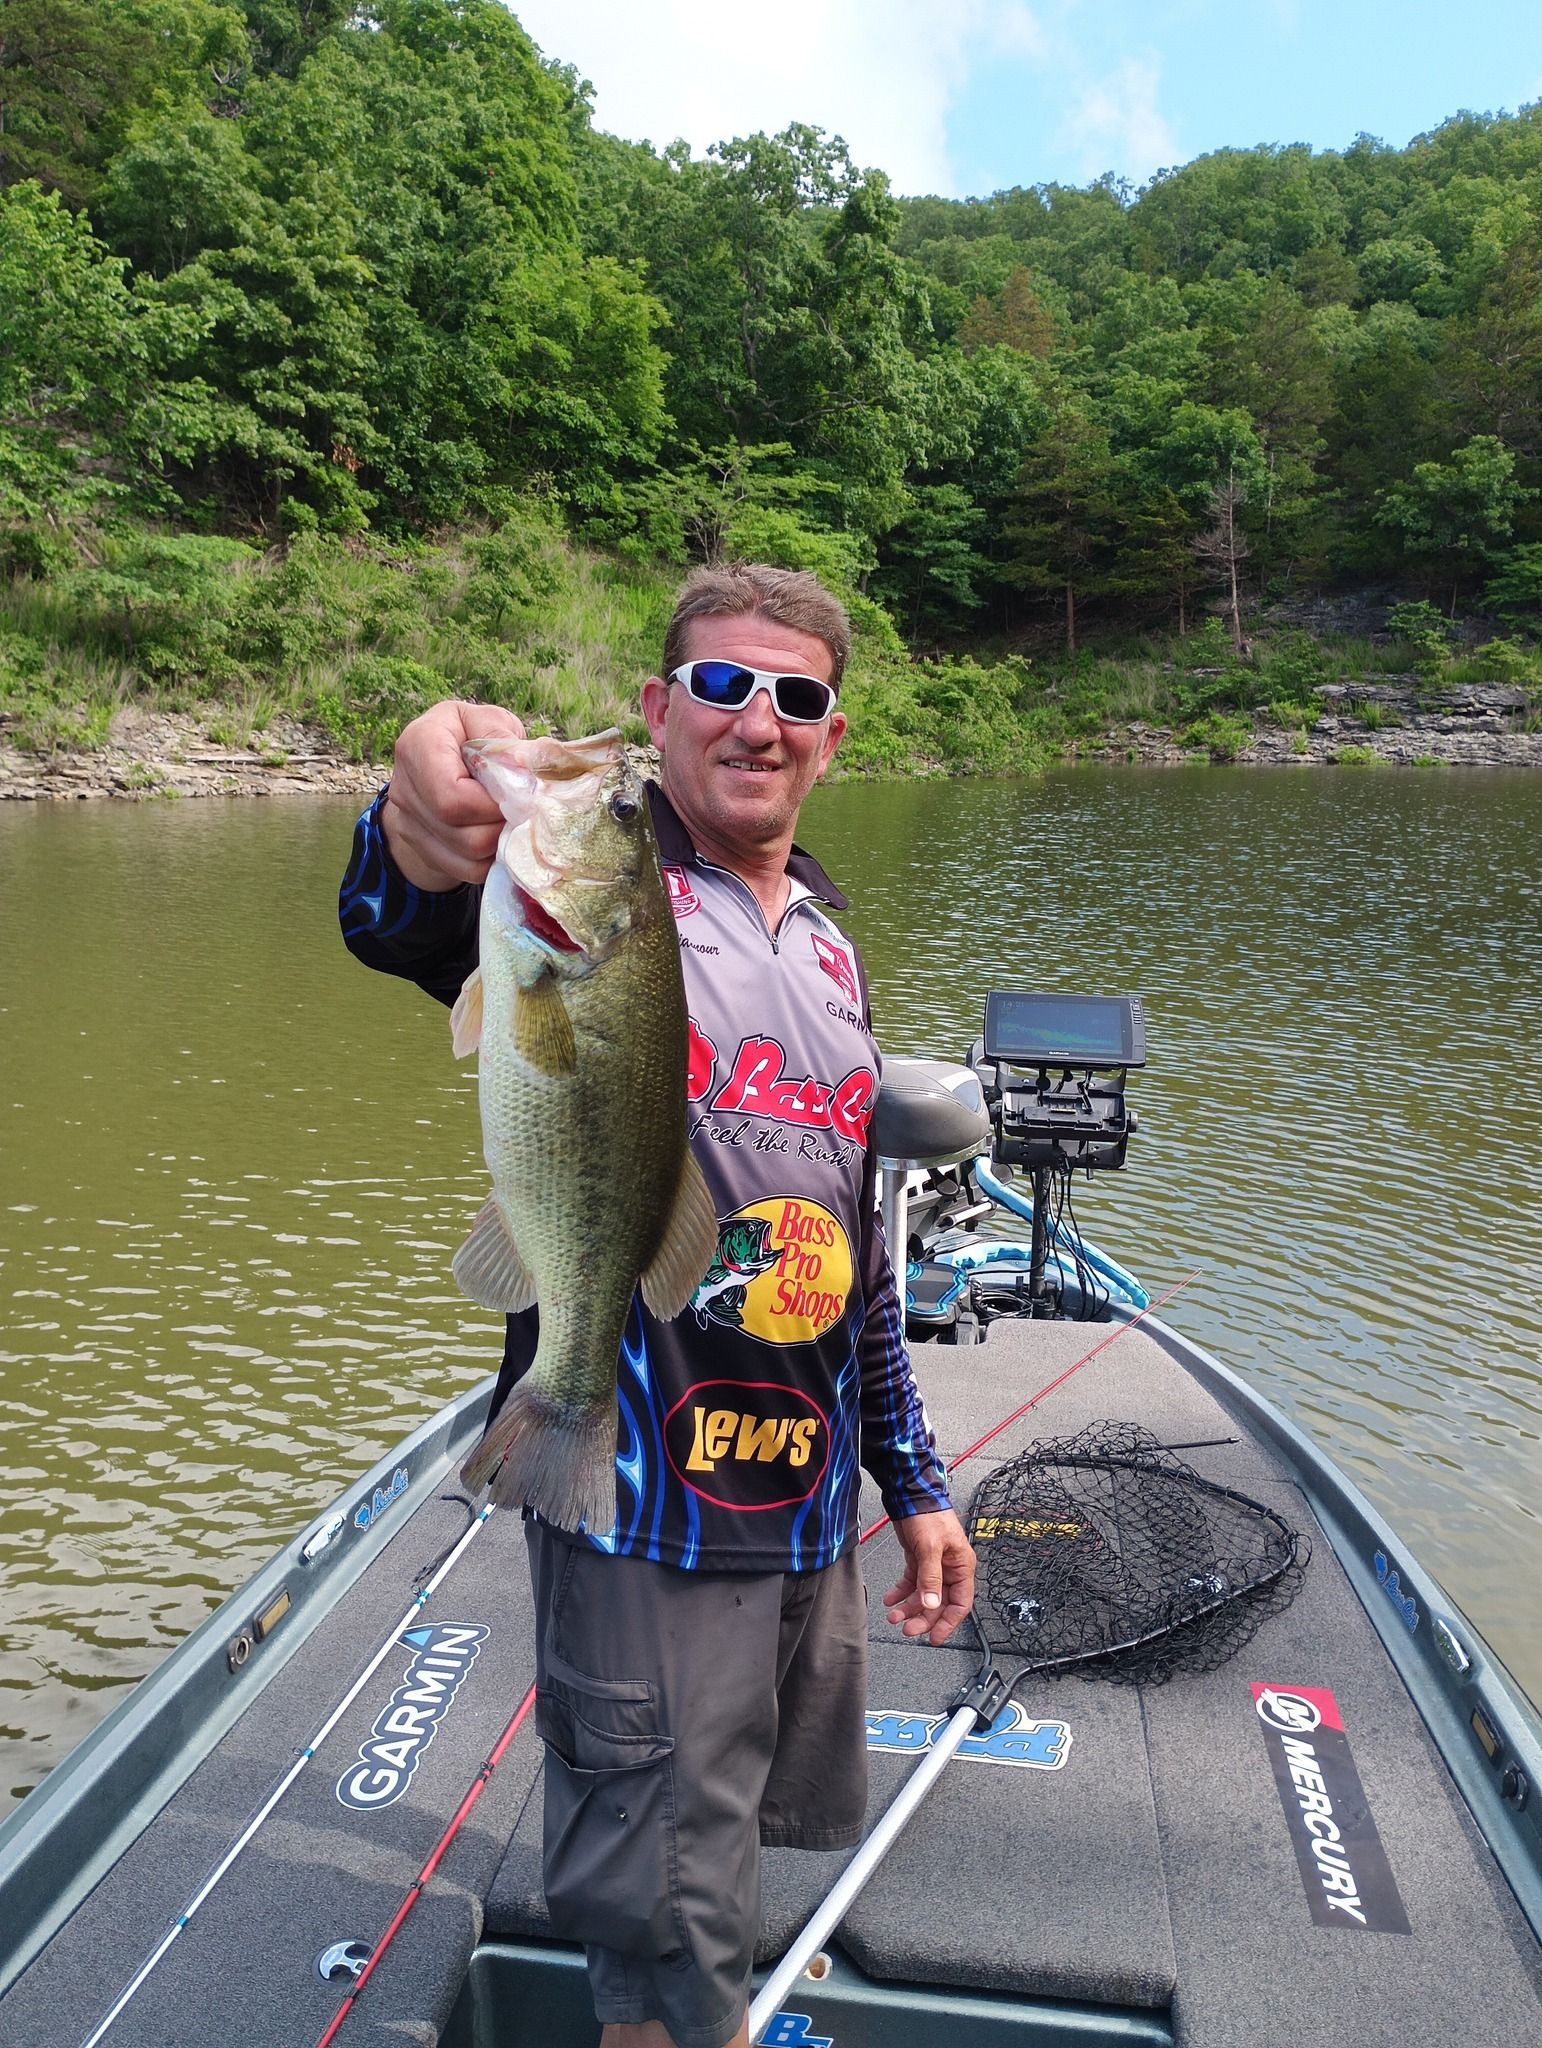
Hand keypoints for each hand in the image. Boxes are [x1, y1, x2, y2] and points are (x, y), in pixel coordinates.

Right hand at [382, 699, 526, 890]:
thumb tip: (522, 774)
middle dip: (501, 825)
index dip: (492, 805)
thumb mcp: (489, 722)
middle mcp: (404, 787)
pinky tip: (498, 835)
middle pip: (461, 832)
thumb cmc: (470, 737)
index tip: (519, 794)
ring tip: (511, 818)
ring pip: (467, 855)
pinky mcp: (420, 846)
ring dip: (500, 842)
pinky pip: (466, 870)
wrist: (439, 762)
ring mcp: (407, 821)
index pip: (453, 797)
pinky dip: (491, 859)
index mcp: (418, 745)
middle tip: (522, 809)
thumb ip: (503, 740)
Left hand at [883, 1508, 974, 1646]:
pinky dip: (901, 1593)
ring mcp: (934, 1565)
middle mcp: (950, 1568)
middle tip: (908, 1628)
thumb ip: (931, 1577)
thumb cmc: (928, 1514)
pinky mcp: (919, 1560)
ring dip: (909, 1607)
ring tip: (894, 1615)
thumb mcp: (930, 1547)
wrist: (909, 1494)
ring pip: (924, 1596)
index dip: (948, 1623)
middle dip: (924, 1618)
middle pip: (940, 1603)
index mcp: (961, 1566)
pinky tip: (891, 1599)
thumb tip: (932, 1604)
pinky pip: (912, 1583)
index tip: (935, 1637)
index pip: (960, 1604)